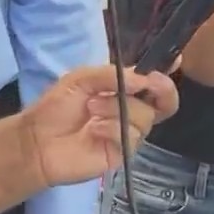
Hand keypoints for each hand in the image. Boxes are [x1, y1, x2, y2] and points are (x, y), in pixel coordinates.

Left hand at [20, 66, 178, 187]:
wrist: (38, 140)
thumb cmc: (57, 107)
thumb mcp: (81, 79)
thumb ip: (112, 75)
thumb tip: (142, 79)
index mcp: (123, 90)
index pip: (152, 81)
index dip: (167, 72)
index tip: (175, 61)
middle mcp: (131, 111)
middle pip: (165, 102)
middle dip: (162, 90)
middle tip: (149, 84)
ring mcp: (129, 133)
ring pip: (146, 117)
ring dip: (118, 108)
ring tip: (92, 108)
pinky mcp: (123, 153)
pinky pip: (132, 137)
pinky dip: (113, 128)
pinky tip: (94, 129)